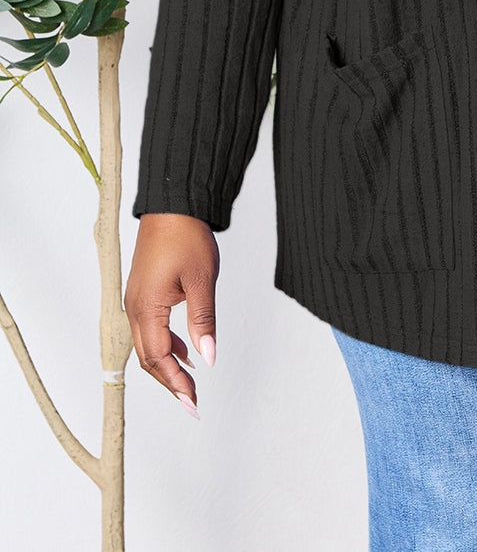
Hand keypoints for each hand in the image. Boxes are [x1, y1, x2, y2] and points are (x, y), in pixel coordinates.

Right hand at [124, 213, 219, 418]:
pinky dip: (168, 345)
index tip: (193, 403)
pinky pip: (151, 328)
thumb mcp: (202, 280)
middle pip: (150, 358)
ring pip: (150, 345)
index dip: (176, 383)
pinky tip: (186, 350)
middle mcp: (136, 308)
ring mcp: (137, 300)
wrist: (173, 205)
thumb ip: (203, 321)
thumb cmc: (186, 236)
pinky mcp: (144, 292)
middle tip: (193, 403)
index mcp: (147, 308)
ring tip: (190, 384)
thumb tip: (208, 357)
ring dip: (168, 366)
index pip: (160, 358)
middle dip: (171, 382)